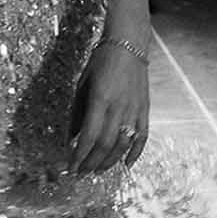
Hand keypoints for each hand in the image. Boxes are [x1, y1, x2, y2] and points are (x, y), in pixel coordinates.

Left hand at [68, 45, 148, 175]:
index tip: (72, 166)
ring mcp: (134, 109)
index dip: (79, 155)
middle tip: (82, 173)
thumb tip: (72, 137)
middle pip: (105, 144)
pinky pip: (142, 136)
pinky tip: (127, 164)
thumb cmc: (101, 61)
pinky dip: (135, 152)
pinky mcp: (145, 109)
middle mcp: (119, 107)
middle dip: (92, 162)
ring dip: (110, 161)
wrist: (128, 45)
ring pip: (123, 144)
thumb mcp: (82, 84)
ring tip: (98, 170)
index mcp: (100, 99)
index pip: (88, 135)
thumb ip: (78, 112)